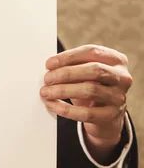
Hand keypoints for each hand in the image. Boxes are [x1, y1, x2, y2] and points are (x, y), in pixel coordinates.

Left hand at [40, 45, 131, 159]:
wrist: (105, 115)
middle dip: (66, 73)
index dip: (68, 57)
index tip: (49, 64)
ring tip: (46, 92)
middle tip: (47, 79)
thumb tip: (49, 68)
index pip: (92, 52)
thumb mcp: (85, 74)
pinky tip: (52, 105)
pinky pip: (86, 113)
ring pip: (90, 90)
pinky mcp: (112, 115)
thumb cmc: (91, 87)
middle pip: (94, 70)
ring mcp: (119, 97)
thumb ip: (72, 66)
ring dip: (63, 90)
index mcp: (116, 60)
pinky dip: (65, 109)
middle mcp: (122, 77)